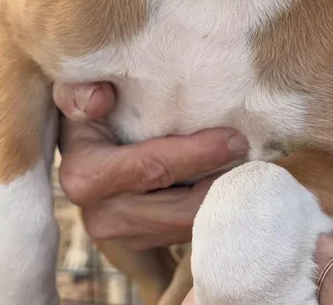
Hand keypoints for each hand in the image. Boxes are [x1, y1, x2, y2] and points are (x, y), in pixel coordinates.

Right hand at [53, 82, 248, 248]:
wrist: (84, 147)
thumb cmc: (90, 111)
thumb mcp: (77, 91)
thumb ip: (81, 92)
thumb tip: (100, 99)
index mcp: (85, 176)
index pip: (151, 168)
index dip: (197, 154)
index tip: (235, 138)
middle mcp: (103, 216)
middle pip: (177, 207)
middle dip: (220, 183)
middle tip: (255, 155)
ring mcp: (125, 236)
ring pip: (186, 225)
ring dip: (220, 199)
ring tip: (251, 170)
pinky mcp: (145, 242)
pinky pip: (186, 229)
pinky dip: (211, 207)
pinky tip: (232, 182)